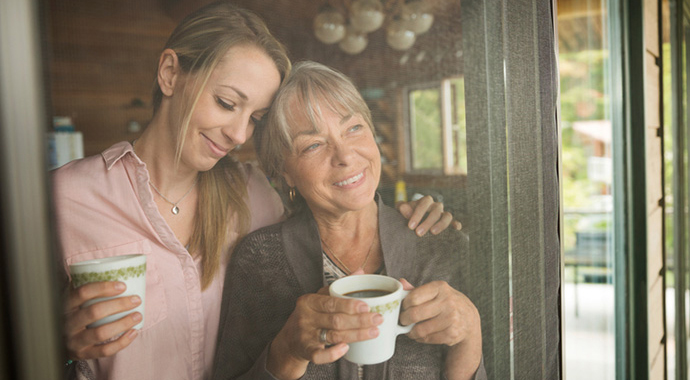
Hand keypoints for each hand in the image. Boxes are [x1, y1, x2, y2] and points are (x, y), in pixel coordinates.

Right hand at [64, 281, 141, 359]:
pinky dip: (122, 342)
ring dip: (123, 323)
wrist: (58, 341)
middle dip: (119, 305)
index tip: (123, 285)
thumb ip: (88, 288)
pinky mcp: (82, 354)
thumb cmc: (74, 314)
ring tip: (138, 315)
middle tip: (136, 299)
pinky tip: (134, 332)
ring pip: (100, 333)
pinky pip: (104, 351)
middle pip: (94, 312)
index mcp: (65, 305)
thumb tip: (120, 271)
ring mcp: (74, 341)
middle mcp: (67, 323)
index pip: (82, 293)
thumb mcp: (75, 300)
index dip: (104, 287)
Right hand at [267, 292, 381, 378]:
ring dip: (356, 335)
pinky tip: (346, 348)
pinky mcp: (306, 352)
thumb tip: (361, 271)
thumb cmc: (310, 315)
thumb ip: (339, 286)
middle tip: (378, 319)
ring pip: (333, 336)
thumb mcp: (319, 298)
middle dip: (359, 320)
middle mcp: (305, 317)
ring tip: (374, 332)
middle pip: (335, 320)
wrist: (289, 340)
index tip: (367, 306)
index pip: (331, 303)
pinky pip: (319, 355)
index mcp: (309, 301)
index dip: (349, 305)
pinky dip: (332, 354)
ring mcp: (305, 335)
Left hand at [396, 195, 461, 235]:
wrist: (412, 222)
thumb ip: (402, 208)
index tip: (410, 226)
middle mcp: (436, 206)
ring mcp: (443, 214)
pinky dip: (456, 225)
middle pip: (436, 210)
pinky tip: (455, 229)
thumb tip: (403, 208)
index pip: (423, 204)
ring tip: (433, 233)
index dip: (417, 215)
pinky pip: (455, 222)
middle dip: (427, 222)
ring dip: (441, 224)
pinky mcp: (449, 223)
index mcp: (425, 201)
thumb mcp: (402, 210)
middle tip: (418, 233)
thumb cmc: (406, 214)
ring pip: (447, 216)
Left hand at [399, 280, 478, 346]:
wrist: (469, 318)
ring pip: (420, 329)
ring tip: (410, 330)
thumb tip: (400, 282)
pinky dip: (420, 338)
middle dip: (404, 320)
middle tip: (403, 321)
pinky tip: (421, 335)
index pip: (413, 297)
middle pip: (415, 314)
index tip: (402, 308)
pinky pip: (428, 338)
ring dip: (411, 332)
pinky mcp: (452, 334)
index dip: (404, 305)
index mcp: (440, 287)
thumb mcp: (435, 292)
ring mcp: (451, 318)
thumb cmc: (446, 303)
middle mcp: (447, 301)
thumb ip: (416, 289)